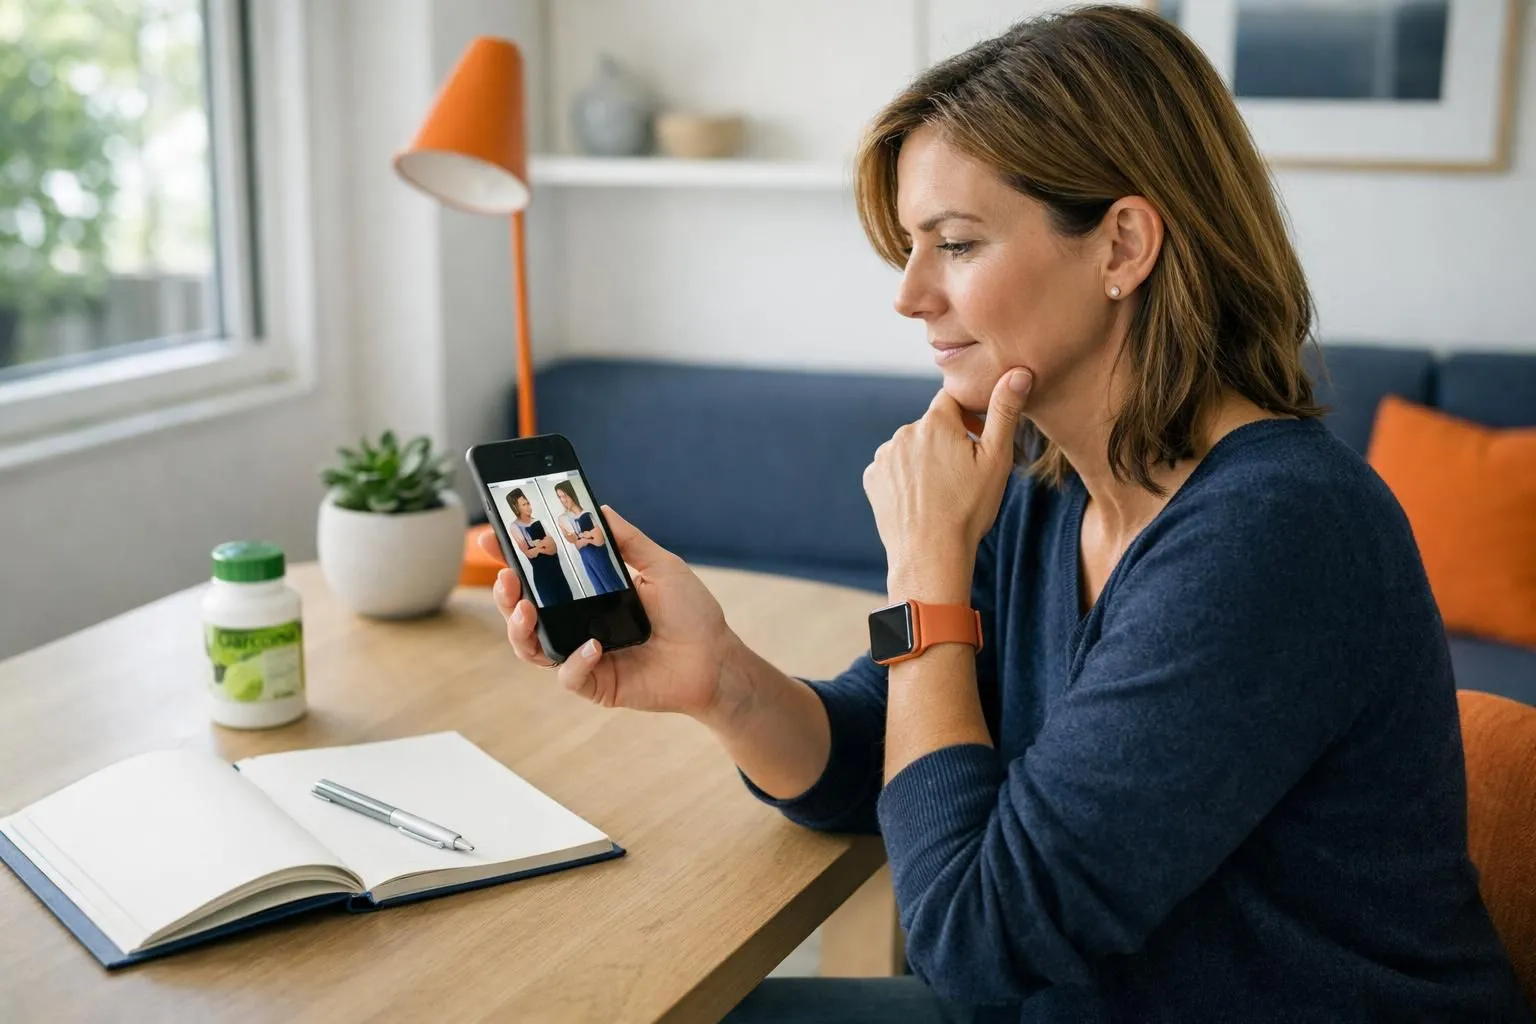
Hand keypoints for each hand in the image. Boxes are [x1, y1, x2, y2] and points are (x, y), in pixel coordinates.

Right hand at [480, 508, 738, 717]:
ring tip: (528, 610)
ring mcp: (583, 654)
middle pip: (524, 612)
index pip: (541, 575)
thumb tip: (596, 508)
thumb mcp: (661, 566)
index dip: (512, 558)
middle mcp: (578, 623)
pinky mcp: (596, 682)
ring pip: (531, 647)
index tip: (492, 538)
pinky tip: (592, 646)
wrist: (716, 660)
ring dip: (520, 629)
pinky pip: (569, 675)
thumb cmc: (691, 614)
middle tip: (507, 578)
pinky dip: (575, 660)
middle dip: (506, 595)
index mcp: (588, 593)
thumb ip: (627, 540)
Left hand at [862, 368, 1031, 598]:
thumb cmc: (968, 509)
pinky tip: (922, 499)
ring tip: (943, 490)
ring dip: (926, 459)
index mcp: (935, 421)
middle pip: (932, 426)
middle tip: (964, 473)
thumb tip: (1018, 372)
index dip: (970, 416)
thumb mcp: (996, 460)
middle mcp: (904, 432)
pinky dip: (906, 477)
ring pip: (912, 447)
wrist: (930, 555)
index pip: (953, 400)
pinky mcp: (873, 478)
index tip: (979, 439)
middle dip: (948, 440)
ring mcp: (884, 456)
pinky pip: (893, 468)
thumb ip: (1004, 411)